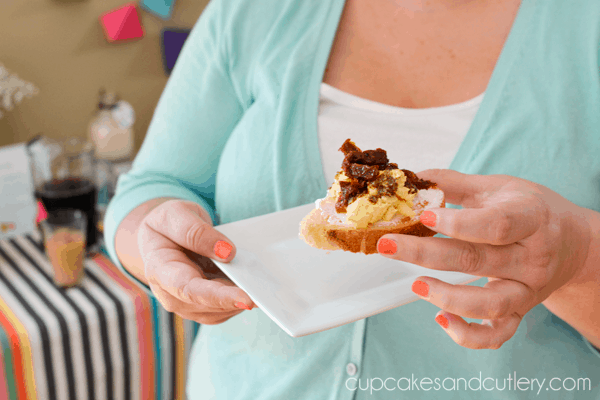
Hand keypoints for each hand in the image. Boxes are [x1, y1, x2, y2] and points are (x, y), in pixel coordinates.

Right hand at [137, 199, 254, 323]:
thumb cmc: (167, 224)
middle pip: (207, 305)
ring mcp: (186, 304)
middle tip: (265, 294)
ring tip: (261, 286)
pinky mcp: (201, 306)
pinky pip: (224, 309)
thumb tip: (226, 252)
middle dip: (237, 300)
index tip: (246, 299)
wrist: (162, 236)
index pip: (189, 289)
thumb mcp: (175, 214)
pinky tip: (252, 286)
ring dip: (240, 300)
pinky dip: (240, 299)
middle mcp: (170, 294)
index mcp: (159, 270)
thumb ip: (195, 232)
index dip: (218, 296)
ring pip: (219, 311)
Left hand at [377, 169, 591, 349]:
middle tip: (387, 245)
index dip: (458, 222)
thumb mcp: (501, 187)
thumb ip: (456, 183)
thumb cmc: (530, 210)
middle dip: (426, 253)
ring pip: (491, 303)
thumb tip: (412, 178)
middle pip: (478, 259)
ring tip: (415, 285)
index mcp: (531, 218)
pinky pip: (498, 333)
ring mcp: (528, 289)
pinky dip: (469, 335)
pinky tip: (441, 320)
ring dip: (449, 297)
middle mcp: (533, 257)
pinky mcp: (521, 311)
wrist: (573, 243)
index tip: (423, 215)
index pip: (496, 224)